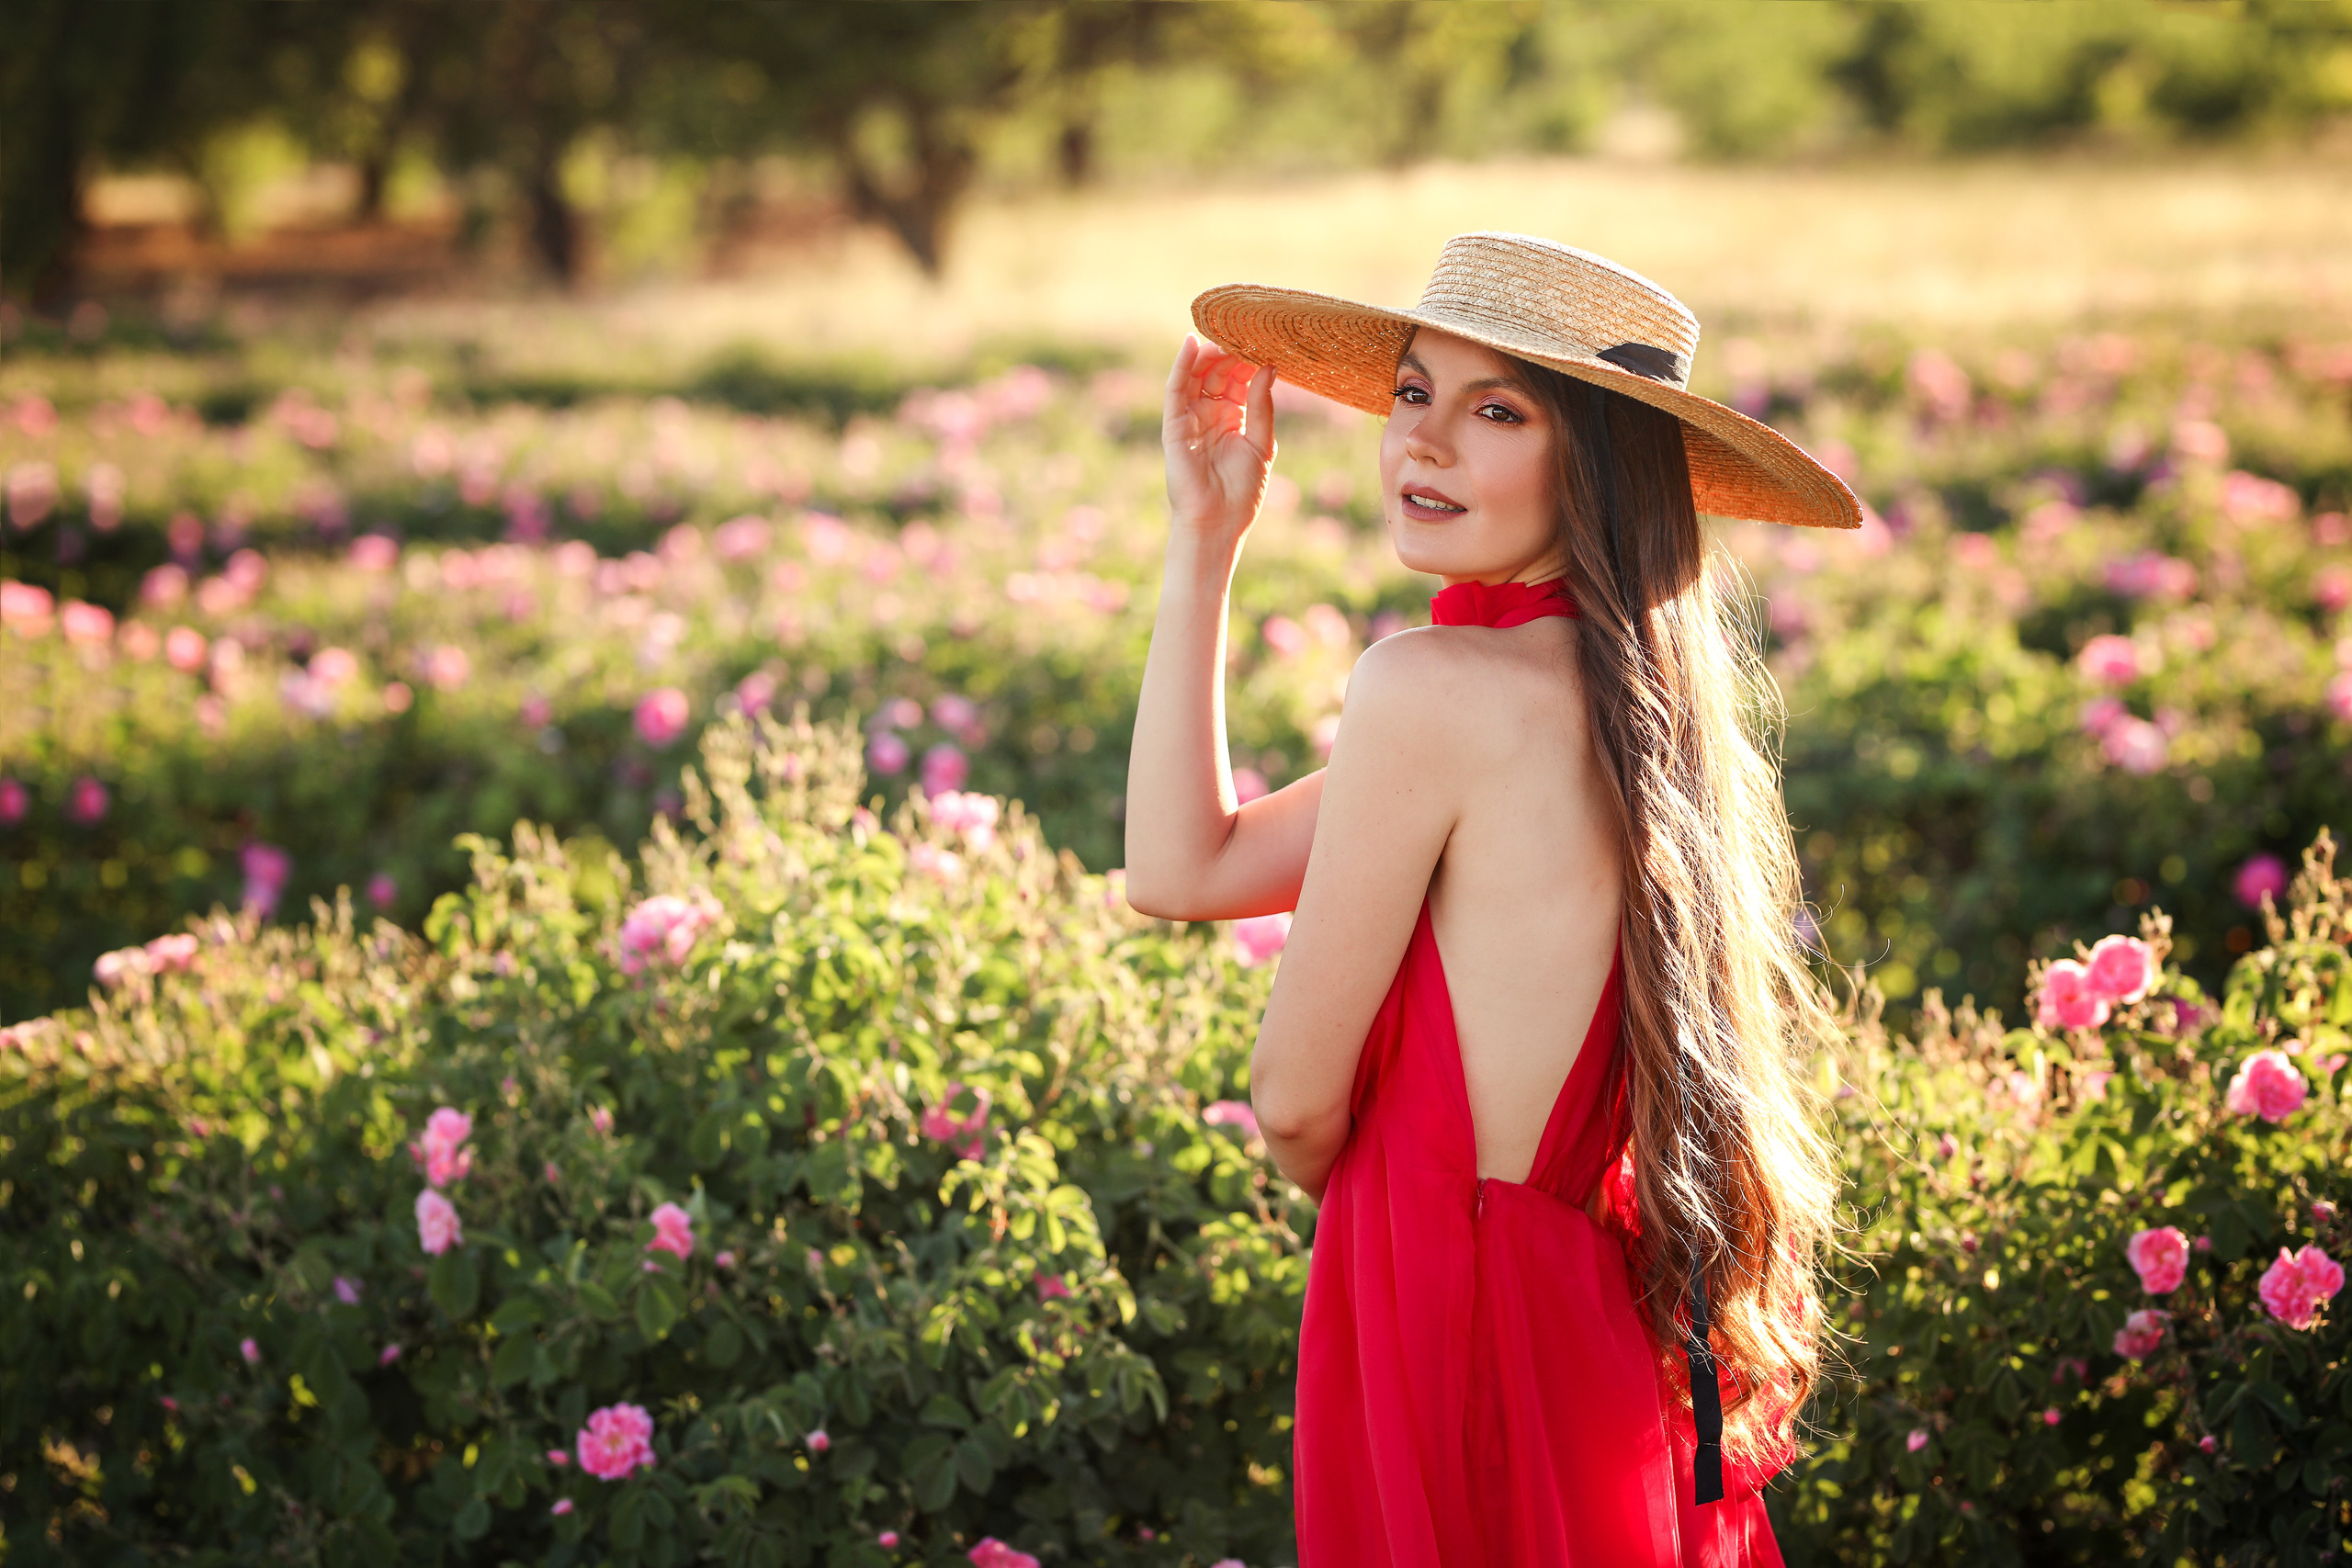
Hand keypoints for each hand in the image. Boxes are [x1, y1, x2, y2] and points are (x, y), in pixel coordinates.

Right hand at [1163, 333, 1276, 544]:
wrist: (1217, 523)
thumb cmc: (1241, 493)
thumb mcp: (1261, 445)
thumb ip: (1262, 406)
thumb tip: (1270, 367)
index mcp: (1234, 420)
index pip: (1239, 380)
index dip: (1249, 360)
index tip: (1264, 340)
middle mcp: (1211, 416)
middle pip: (1218, 373)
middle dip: (1231, 352)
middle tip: (1244, 331)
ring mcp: (1190, 419)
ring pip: (1197, 376)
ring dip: (1208, 353)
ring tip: (1222, 333)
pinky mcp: (1173, 426)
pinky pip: (1175, 389)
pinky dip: (1181, 365)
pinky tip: (1191, 343)